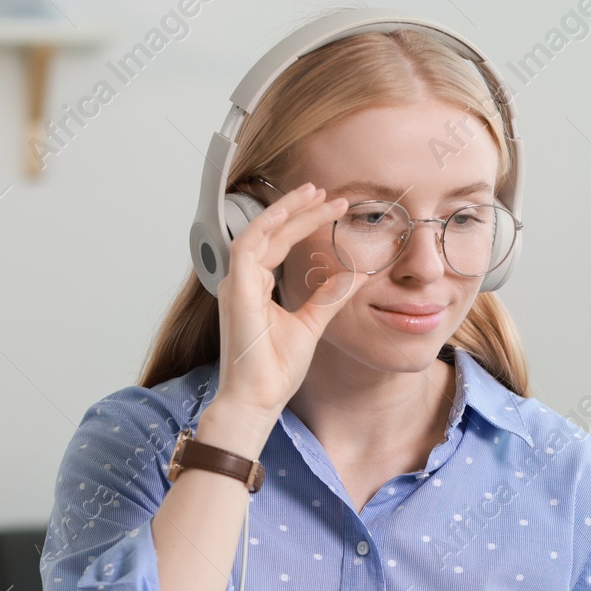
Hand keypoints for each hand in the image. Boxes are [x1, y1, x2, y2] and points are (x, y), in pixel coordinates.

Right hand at [213, 182, 363, 416]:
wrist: (258, 399)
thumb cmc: (274, 370)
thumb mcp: (310, 325)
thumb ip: (328, 297)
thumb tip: (354, 276)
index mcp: (255, 287)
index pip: (279, 243)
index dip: (302, 222)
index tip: (330, 207)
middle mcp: (242, 281)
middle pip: (270, 232)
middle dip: (298, 209)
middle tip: (325, 191)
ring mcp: (236, 285)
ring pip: (260, 232)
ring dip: (286, 211)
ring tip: (314, 194)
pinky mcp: (236, 292)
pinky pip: (248, 247)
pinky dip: (268, 227)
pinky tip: (291, 214)